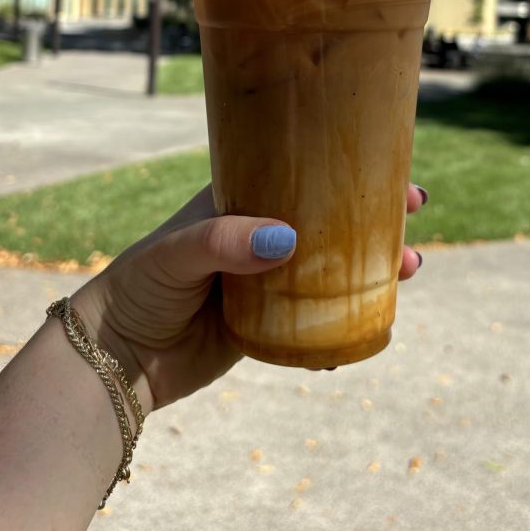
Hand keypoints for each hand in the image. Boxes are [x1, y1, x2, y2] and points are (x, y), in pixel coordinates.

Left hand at [72, 184, 427, 414]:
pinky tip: (374, 320)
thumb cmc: (138, 289)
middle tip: (414, 216)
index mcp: (238, 203)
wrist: (115, 359)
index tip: (393, 172)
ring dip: (373, 265)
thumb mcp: (174, 255)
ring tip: (408, 269)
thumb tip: (285, 238)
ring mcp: (266, 281)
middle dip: (374, 216)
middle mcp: (257, 236)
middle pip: (329, 219)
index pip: (301, 175)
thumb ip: (222, 242)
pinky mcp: (267, 325)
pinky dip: (349, 316)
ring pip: (332, 267)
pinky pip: (318, 317)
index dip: (346, 170)